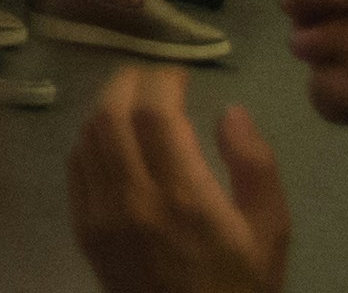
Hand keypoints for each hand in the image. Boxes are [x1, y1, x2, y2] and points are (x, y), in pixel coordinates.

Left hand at [69, 69, 291, 292]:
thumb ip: (255, 166)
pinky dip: (90, 140)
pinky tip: (111, 139)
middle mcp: (133, 201)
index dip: (162, 80)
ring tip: (132, 101)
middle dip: (128, 82)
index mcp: (184, 199)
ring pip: (87, 137)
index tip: (179, 75)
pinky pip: (76, 168)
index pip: (155, 114)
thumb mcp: (271, 233)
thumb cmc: (241, 286)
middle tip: (151, 78)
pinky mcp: (83, 231)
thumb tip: (231, 111)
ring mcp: (100, 217)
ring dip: (107, 107)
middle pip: (111, 115)